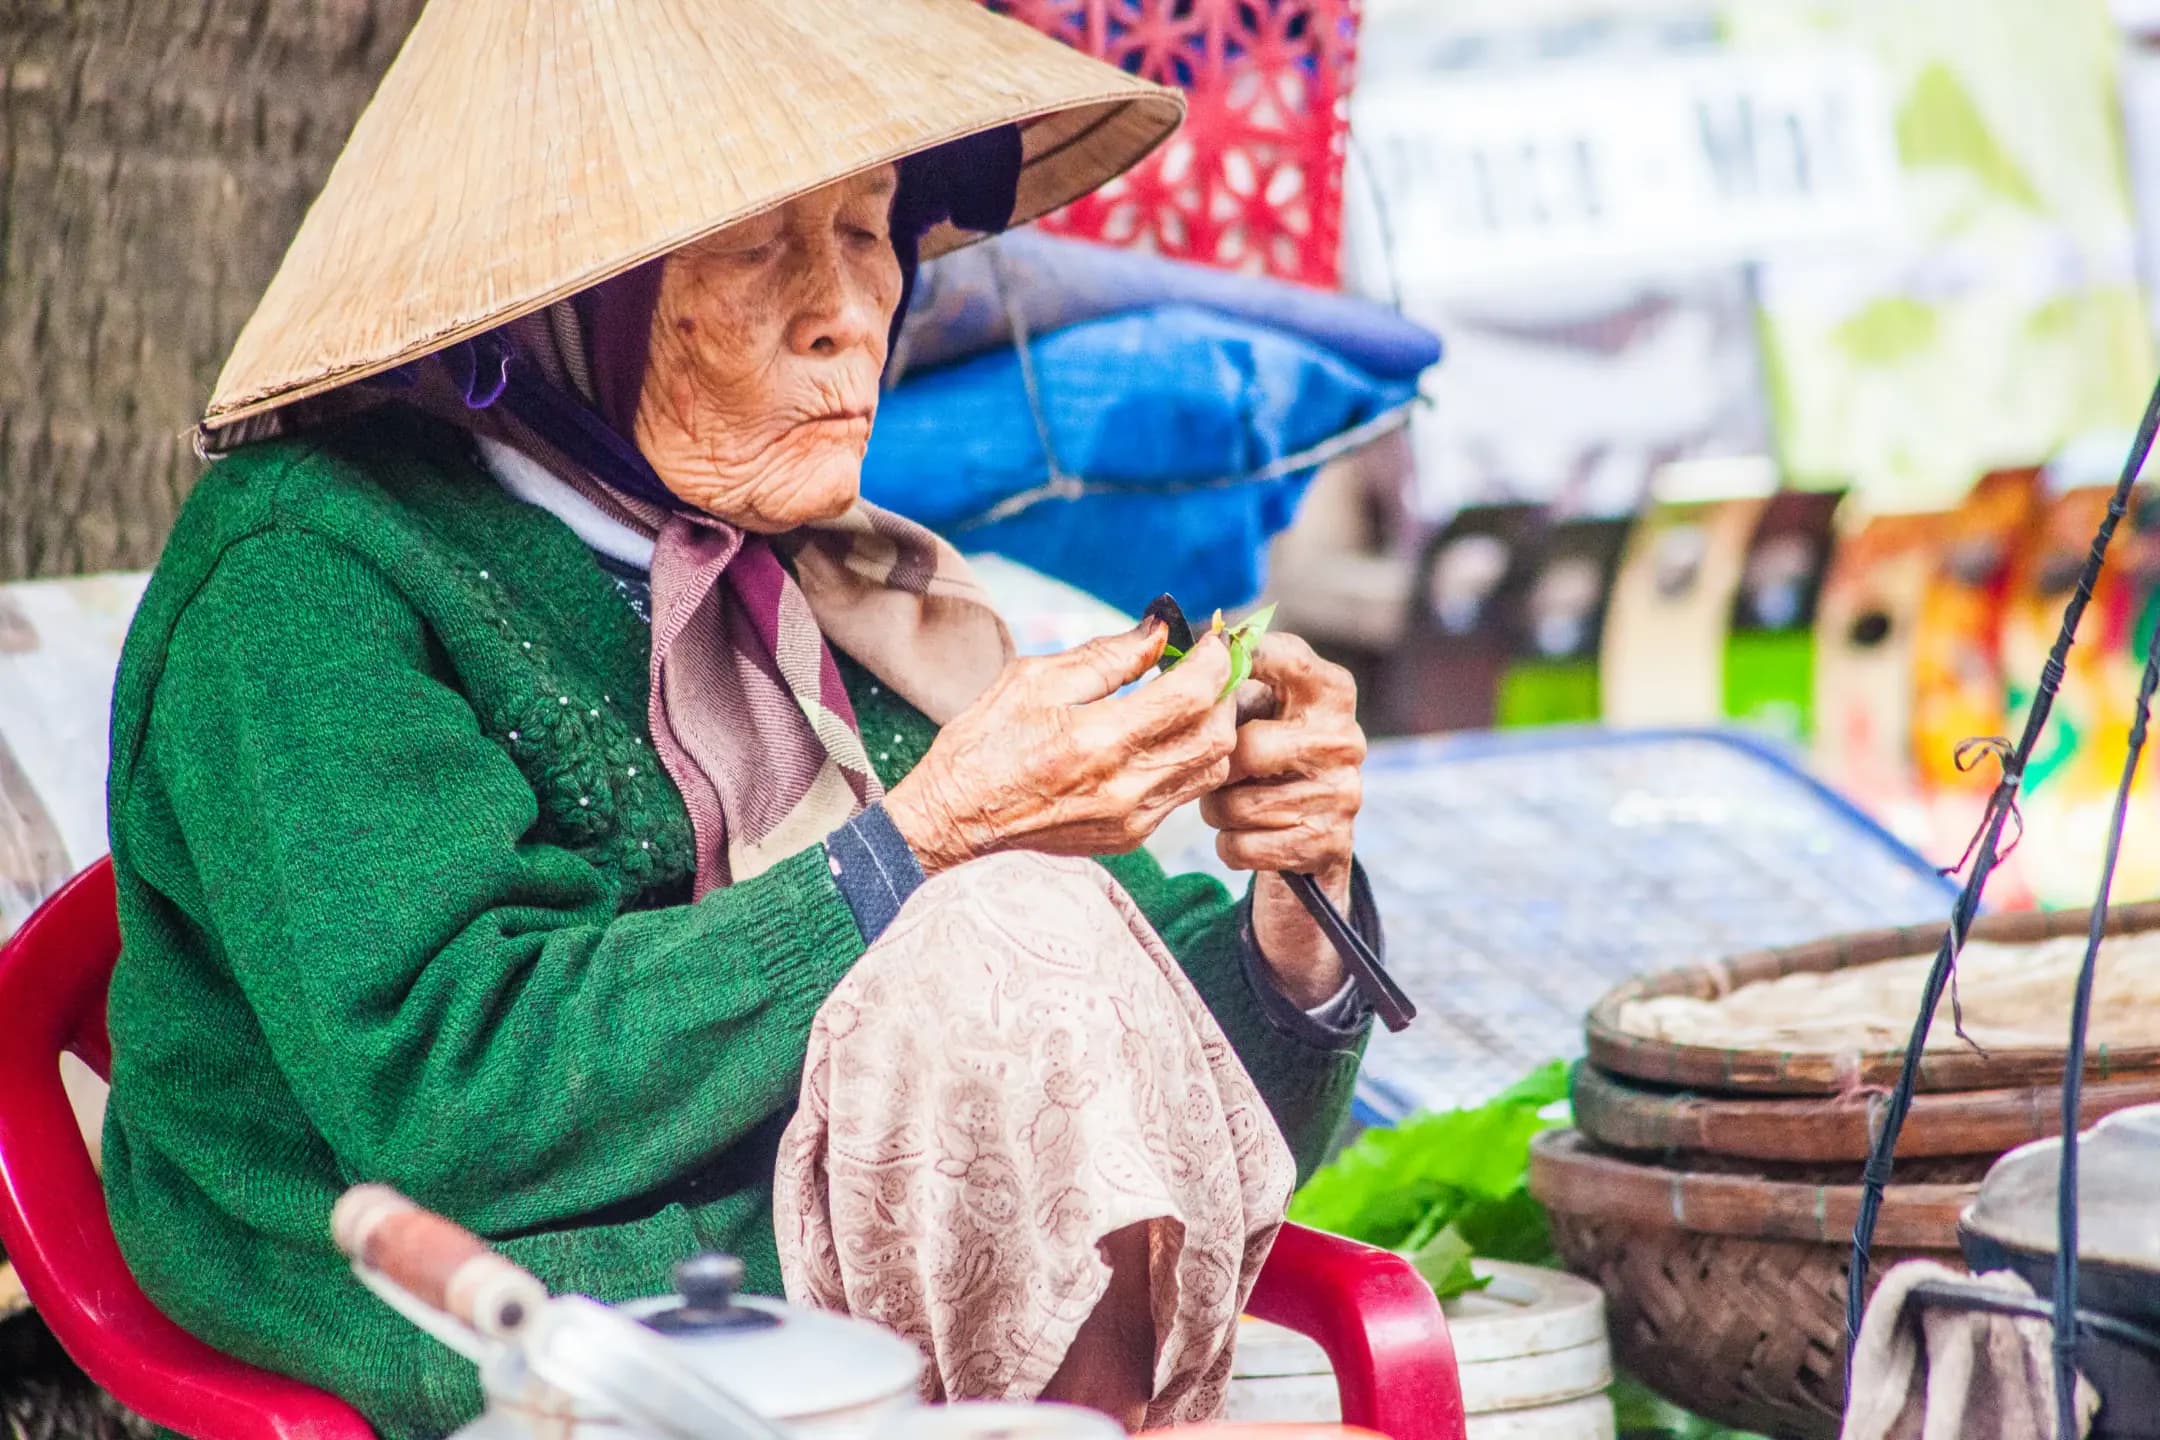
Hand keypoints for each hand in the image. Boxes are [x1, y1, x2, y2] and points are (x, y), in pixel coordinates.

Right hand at [884, 620, 1238, 873]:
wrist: (956, 818)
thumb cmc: (984, 742)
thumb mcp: (1034, 680)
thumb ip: (1106, 657)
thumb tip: (1160, 633)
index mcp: (1098, 740)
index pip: (1192, 695)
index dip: (1214, 659)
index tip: (1212, 638)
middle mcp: (1125, 786)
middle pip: (1217, 737)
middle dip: (1224, 693)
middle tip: (1211, 665)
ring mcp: (1131, 818)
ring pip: (1211, 770)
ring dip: (1214, 729)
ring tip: (1194, 699)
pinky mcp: (1130, 836)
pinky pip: (1184, 795)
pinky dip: (1189, 760)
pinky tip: (1166, 737)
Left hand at [1198, 632, 1365, 1008]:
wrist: (1308, 833)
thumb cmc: (1268, 752)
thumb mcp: (1258, 708)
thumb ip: (1231, 680)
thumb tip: (1190, 647)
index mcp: (1330, 691)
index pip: (1282, 656)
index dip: (1238, 663)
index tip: (1210, 670)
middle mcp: (1344, 739)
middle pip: (1245, 749)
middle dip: (1218, 766)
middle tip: (1221, 768)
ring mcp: (1342, 794)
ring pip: (1235, 805)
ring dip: (1218, 809)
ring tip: (1235, 801)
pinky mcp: (1328, 844)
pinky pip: (1241, 846)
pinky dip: (1230, 844)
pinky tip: (1249, 833)